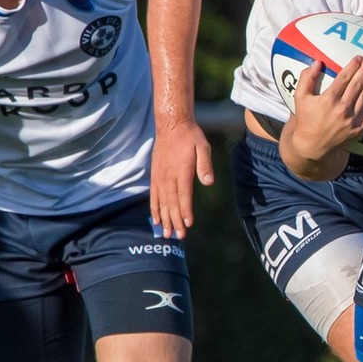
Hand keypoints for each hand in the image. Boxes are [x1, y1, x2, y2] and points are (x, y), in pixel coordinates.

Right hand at [151, 121, 214, 239]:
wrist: (171, 125)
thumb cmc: (190, 137)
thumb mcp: (203, 147)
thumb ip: (205, 165)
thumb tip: (209, 182)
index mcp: (182, 171)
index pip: (184, 195)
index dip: (186, 211)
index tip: (188, 224)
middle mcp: (169, 176)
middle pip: (172, 203)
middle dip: (175, 221)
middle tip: (179, 236)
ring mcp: (160, 177)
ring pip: (162, 202)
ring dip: (164, 219)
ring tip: (166, 233)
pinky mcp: (155, 175)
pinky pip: (154, 195)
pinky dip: (154, 208)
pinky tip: (156, 219)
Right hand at [286, 57, 362, 163]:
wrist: (312, 145)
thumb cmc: (306, 119)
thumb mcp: (300, 98)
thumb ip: (307, 79)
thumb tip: (317, 63)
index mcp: (328, 99)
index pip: (343, 78)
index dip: (352, 67)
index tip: (358, 58)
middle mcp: (342, 108)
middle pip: (357, 85)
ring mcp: (352, 119)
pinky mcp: (359, 128)